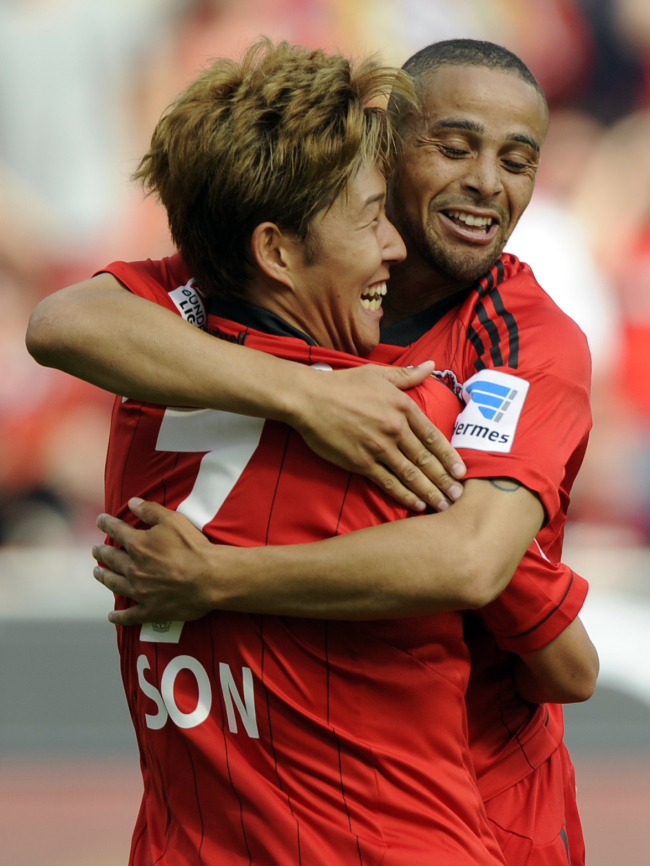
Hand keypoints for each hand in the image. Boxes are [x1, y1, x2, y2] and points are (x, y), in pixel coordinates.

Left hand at [93, 498, 218, 625]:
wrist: (209, 578)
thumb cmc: (193, 547)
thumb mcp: (173, 520)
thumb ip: (151, 510)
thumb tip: (132, 503)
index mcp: (138, 545)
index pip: (117, 531)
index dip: (107, 524)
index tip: (100, 520)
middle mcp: (133, 569)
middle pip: (111, 559)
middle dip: (102, 553)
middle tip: (96, 550)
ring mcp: (140, 591)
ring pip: (115, 584)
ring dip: (104, 578)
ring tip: (97, 573)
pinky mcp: (150, 610)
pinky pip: (129, 616)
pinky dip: (119, 617)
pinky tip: (112, 616)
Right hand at [292, 361, 464, 511]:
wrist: (309, 399)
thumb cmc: (342, 385)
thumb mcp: (378, 374)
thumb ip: (407, 375)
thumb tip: (431, 364)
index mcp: (402, 407)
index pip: (433, 437)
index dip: (449, 457)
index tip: (462, 472)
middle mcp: (395, 429)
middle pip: (426, 459)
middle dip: (444, 480)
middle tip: (458, 496)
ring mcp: (378, 448)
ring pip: (411, 474)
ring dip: (429, 491)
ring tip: (443, 505)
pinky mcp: (361, 463)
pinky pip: (388, 482)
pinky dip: (404, 495)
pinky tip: (416, 505)